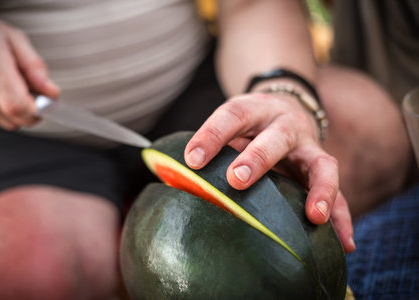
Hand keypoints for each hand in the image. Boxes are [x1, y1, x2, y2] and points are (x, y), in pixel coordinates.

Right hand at [0, 10, 58, 129]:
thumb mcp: (13, 39)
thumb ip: (35, 67)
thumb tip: (51, 93)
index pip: (16, 105)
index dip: (35, 112)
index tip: (44, 106)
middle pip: (12, 118)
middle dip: (25, 108)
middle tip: (21, 87)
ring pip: (1, 121)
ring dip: (8, 108)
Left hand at [185, 91, 354, 252]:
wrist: (284, 108)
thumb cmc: (250, 124)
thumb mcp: (230, 124)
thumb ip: (210, 145)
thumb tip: (173, 175)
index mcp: (255, 110)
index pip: (232, 116)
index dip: (211, 135)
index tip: (192, 159)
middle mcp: (285, 125)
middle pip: (276, 137)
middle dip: (258, 158)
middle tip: (237, 179)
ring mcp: (308, 146)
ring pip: (320, 164)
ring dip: (320, 190)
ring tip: (315, 216)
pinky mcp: (321, 166)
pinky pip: (339, 191)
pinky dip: (341, 215)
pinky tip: (343, 242)